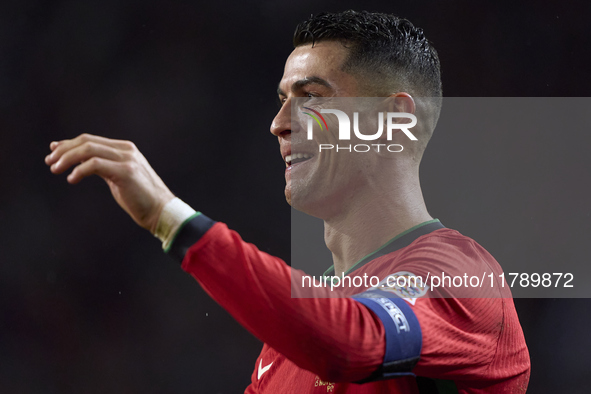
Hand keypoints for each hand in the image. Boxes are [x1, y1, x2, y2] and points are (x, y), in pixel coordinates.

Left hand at [45, 134, 174, 232]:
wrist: (161, 210)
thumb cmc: (139, 198)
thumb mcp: (118, 176)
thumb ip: (102, 166)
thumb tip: (77, 161)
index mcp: (124, 149)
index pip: (90, 140)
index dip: (68, 144)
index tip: (53, 152)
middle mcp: (126, 150)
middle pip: (86, 141)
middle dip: (64, 150)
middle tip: (50, 162)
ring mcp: (127, 159)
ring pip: (89, 150)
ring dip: (67, 159)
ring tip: (56, 170)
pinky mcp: (125, 172)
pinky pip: (95, 164)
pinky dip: (80, 170)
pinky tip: (72, 179)